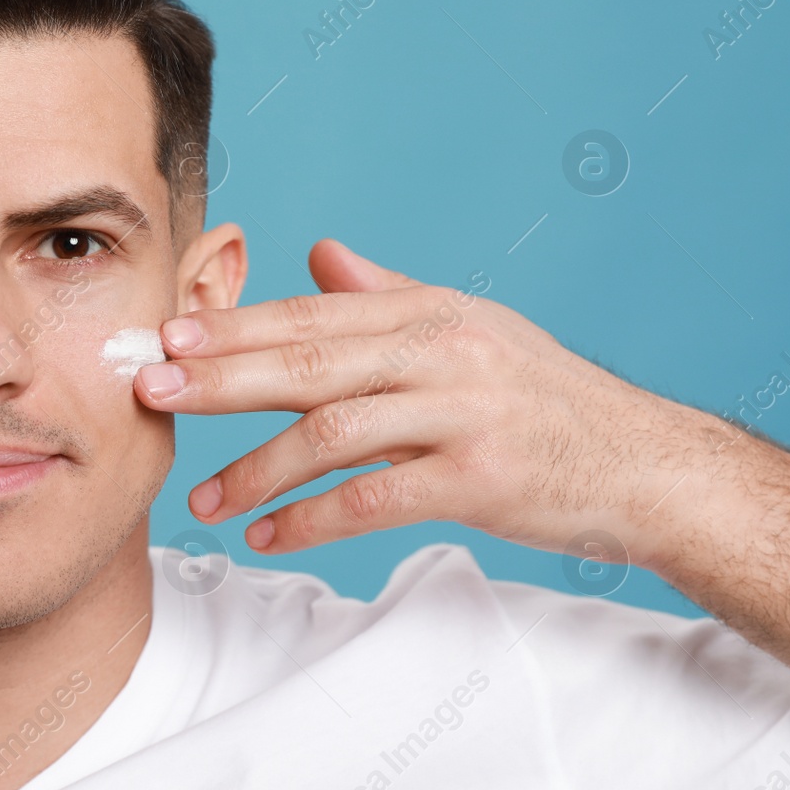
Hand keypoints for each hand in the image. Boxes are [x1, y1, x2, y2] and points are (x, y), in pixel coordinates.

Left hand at [132, 238, 719, 573]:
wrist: (638, 461)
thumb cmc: (538, 394)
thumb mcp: (467, 328)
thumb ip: (386, 295)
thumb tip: (318, 254)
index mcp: (426, 313)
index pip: (309, 316)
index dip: (232, 327)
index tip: (166, 336)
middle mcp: (440, 353)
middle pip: (307, 364)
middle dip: (219, 379)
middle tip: (151, 394)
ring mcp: (461, 415)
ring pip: (332, 434)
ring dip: (255, 470)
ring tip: (200, 500)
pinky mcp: (478, 479)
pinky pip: (374, 499)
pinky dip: (312, 520)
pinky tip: (266, 535)